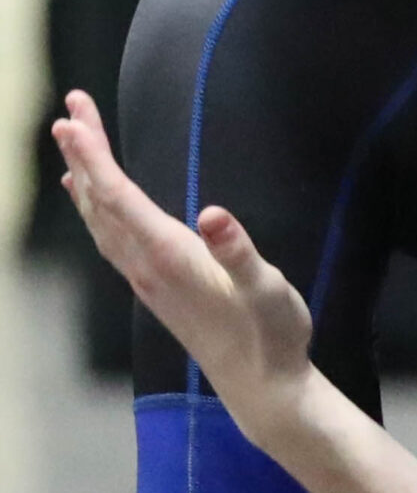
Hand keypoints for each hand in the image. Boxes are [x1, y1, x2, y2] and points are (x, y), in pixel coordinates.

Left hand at [51, 91, 322, 453]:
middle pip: (100, 201)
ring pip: (100, 219)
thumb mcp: (268, 289)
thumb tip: (215, 214)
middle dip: (83, 152)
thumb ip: (239, 252)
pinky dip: (96, 208)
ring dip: (85, 177)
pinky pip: (110, 238)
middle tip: (70, 106)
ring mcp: (147, 280)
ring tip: (73, 142)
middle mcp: (147, 267)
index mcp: (170, 257)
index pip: (118, 195)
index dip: (94, 153)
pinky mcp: (156, 288)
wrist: (261, 386)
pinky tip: (96, 201)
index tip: (73, 116)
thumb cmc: (271, 335)